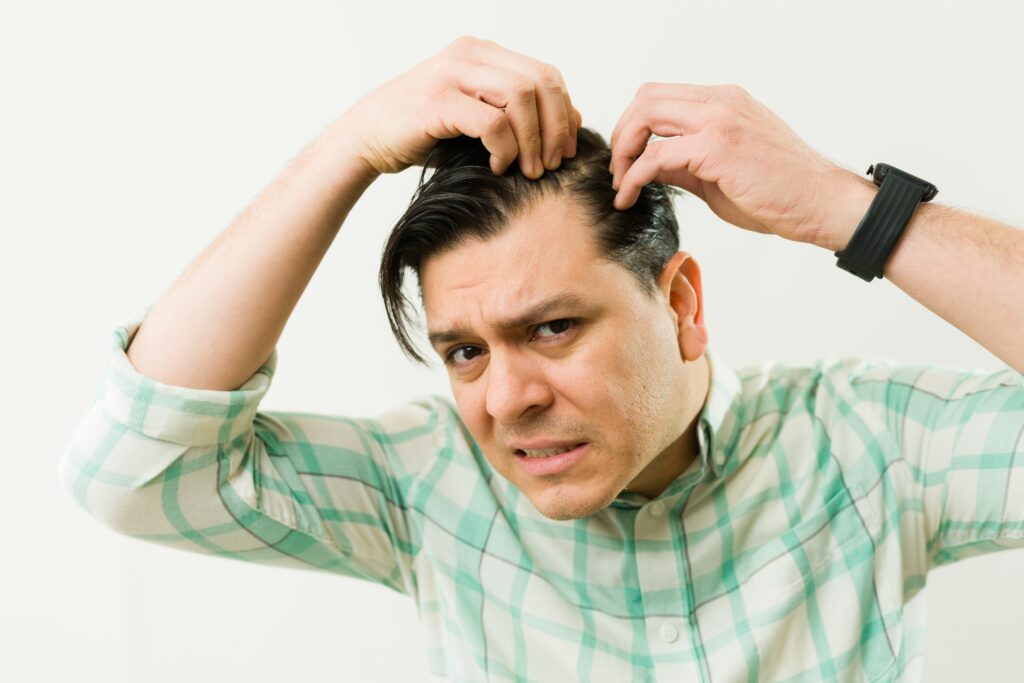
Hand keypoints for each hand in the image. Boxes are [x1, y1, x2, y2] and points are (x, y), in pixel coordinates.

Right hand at [341, 36, 582, 178]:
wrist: (367, 138)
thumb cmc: (425, 132)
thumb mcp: (478, 117)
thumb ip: (519, 113)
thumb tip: (575, 120)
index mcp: (483, 52)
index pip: (545, 73)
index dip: (564, 112)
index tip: (565, 149)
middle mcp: (470, 54)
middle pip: (540, 82)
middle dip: (556, 127)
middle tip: (553, 164)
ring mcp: (452, 73)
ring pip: (521, 97)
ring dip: (534, 140)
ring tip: (530, 170)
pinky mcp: (438, 101)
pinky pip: (492, 122)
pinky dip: (505, 149)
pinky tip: (499, 167)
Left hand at [609, 83, 864, 247]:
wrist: (824, 204)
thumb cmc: (782, 194)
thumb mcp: (722, 173)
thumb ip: (686, 163)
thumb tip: (650, 166)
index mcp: (725, 101)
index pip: (662, 96)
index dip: (634, 125)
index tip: (626, 160)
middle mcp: (721, 101)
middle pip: (645, 98)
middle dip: (621, 135)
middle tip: (617, 171)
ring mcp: (719, 119)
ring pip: (644, 116)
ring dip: (623, 152)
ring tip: (621, 185)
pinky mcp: (717, 146)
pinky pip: (655, 155)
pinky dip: (633, 176)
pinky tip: (629, 197)